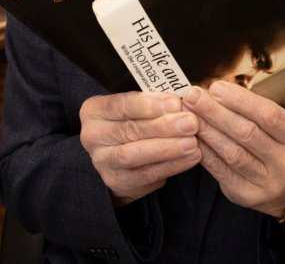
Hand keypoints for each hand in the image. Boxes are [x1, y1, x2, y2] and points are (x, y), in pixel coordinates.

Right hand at [80, 92, 200, 206]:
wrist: (118, 156)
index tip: (175, 103)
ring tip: (192, 142)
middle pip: (129, 130)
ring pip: (135, 155)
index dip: (149, 105)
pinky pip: (147, 175)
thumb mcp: (135, 107)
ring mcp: (103, 162)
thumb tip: (179, 103)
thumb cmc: (132, 121)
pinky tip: (191, 157)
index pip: (121, 105)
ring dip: (168, 148)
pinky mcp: (118, 182)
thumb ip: (153, 103)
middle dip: (164, 126)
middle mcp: (92, 137)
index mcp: (94, 111)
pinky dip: (171, 165)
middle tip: (190, 122)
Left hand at [183, 81, 284, 218]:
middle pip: (247, 133)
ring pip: (232, 152)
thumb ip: (252, 111)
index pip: (269, 115)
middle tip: (193, 96)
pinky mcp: (246, 195)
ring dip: (207, 130)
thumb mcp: (277, 129)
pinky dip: (204, 150)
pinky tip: (191, 136)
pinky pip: (220, 169)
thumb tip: (214, 91)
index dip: (241, 100)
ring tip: (189, 114)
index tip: (216, 87)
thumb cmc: (275, 148)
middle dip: (216, 112)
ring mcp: (267, 183)